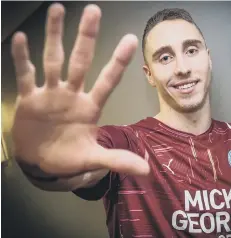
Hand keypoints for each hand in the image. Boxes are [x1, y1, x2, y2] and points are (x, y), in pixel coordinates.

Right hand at [11, 3, 149, 178]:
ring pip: (53, 61)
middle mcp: (72, 95)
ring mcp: (50, 94)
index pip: (108, 81)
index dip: (118, 62)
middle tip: (93, 12)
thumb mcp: (93, 159)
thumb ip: (117, 160)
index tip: (130, 40)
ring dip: (53, 37)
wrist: (43, 162)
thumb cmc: (69, 158)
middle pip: (81, 62)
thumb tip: (146, 170)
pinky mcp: (29, 99)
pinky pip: (25, 75)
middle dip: (86, 38)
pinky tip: (20, 41)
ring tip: (57, 10)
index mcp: (90, 107)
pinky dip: (22, 59)